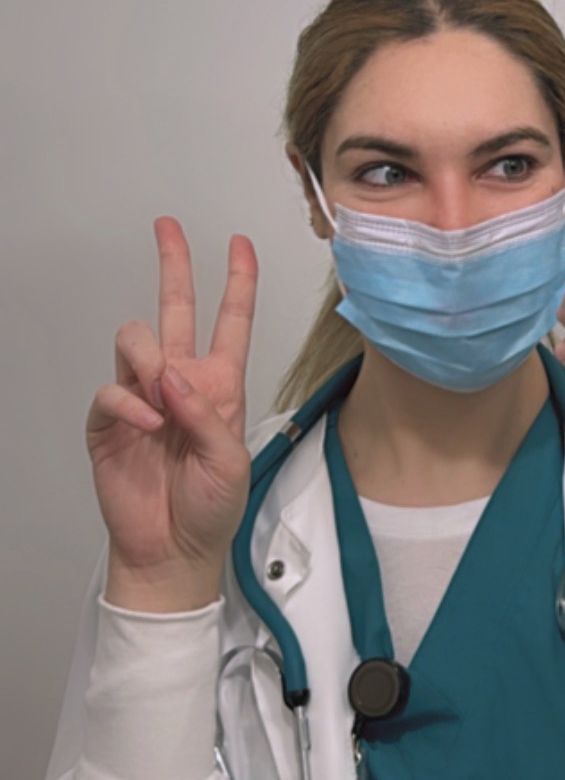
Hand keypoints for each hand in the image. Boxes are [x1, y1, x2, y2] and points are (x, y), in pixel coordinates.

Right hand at [87, 218, 258, 610]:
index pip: (231, 320)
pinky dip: (129, 403)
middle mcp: (181, 382)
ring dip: (150, 360)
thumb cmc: (211, 509)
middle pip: (175, 309)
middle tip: (168, 228)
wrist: (173, 551)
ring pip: (137, 341)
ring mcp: (144, 398)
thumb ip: (209, 416)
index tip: (239, 243)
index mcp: (220, 385)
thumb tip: (173, 378)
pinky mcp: (110, 421)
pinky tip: (147, 424)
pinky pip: (112, 389)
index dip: (238, 280)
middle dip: (173, 264)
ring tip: (162, 399)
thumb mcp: (232, 462)